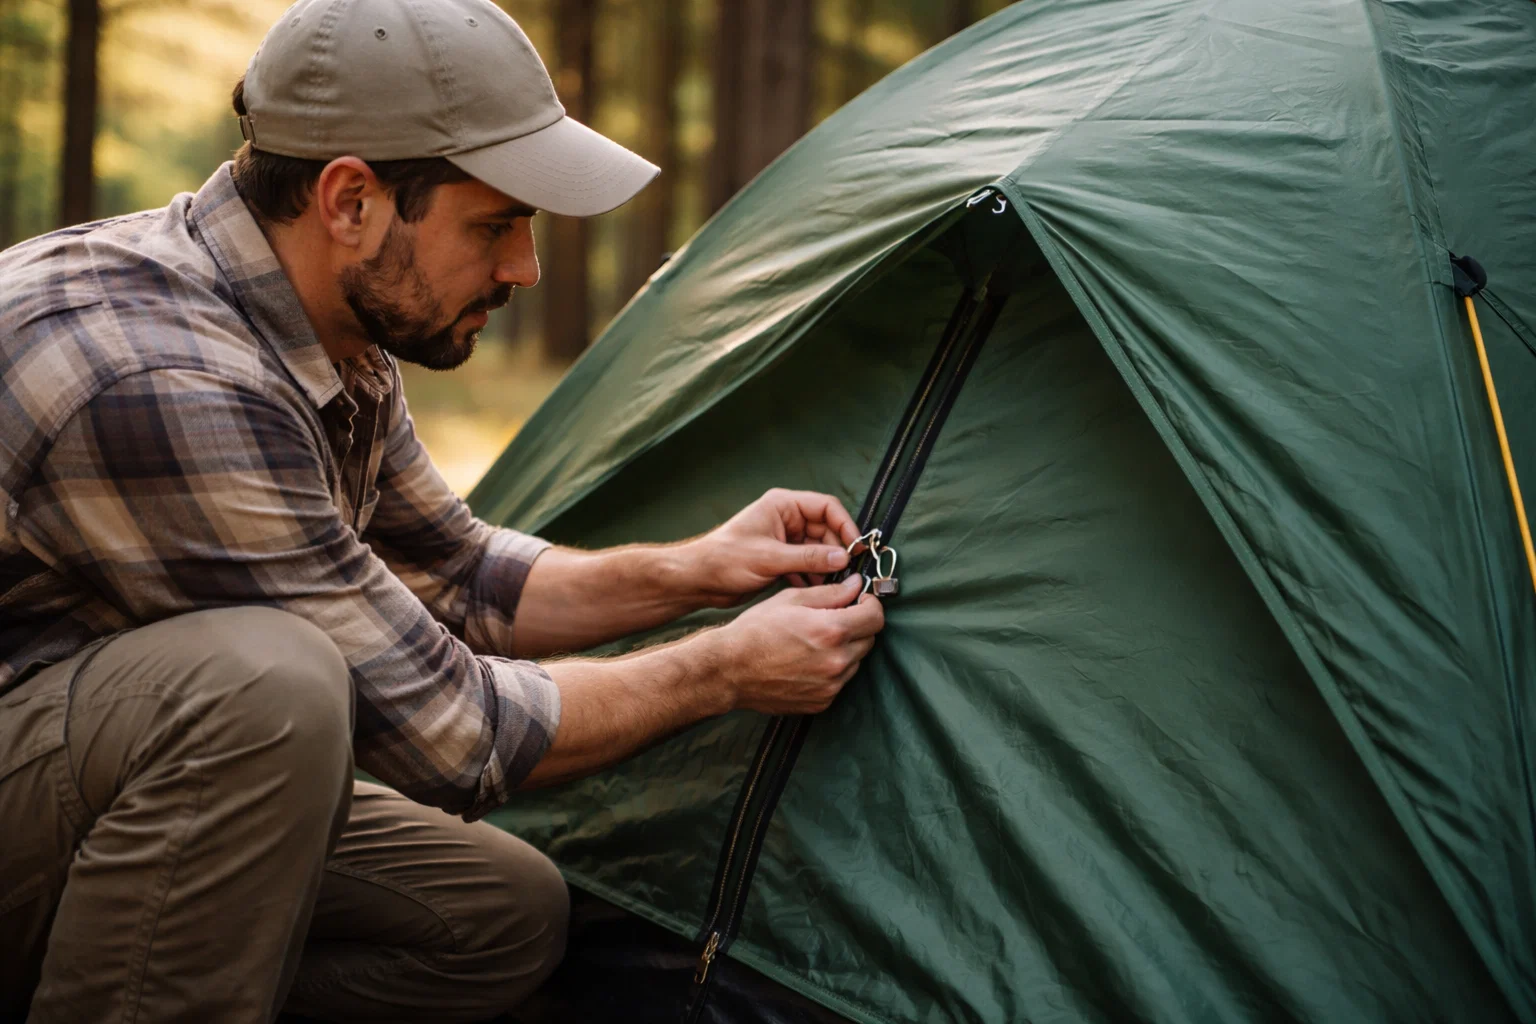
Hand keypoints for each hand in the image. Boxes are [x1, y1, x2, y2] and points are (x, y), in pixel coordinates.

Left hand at [690, 488, 864, 603]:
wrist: (699, 581)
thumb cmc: (725, 560)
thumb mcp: (769, 558)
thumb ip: (808, 558)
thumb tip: (843, 559)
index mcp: (783, 506)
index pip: (826, 507)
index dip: (845, 526)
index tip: (857, 548)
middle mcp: (787, 520)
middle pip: (826, 531)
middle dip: (837, 552)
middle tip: (849, 574)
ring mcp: (785, 540)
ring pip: (819, 551)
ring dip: (827, 568)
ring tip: (834, 587)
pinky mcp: (781, 559)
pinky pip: (808, 565)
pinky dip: (814, 577)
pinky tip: (815, 592)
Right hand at [713, 576, 885, 714]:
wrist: (730, 670)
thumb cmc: (755, 631)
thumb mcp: (790, 599)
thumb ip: (830, 593)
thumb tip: (856, 586)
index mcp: (831, 631)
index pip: (875, 618)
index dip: (870, 605)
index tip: (861, 602)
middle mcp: (836, 661)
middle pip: (869, 640)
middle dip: (857, 626)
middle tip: (834, 619)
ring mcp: (831, 686)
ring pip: (855, 662)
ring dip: (845, 650)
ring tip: (815, 642)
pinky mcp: (822, 702)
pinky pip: (839, 682)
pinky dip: (832, 671)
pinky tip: (808, 662)